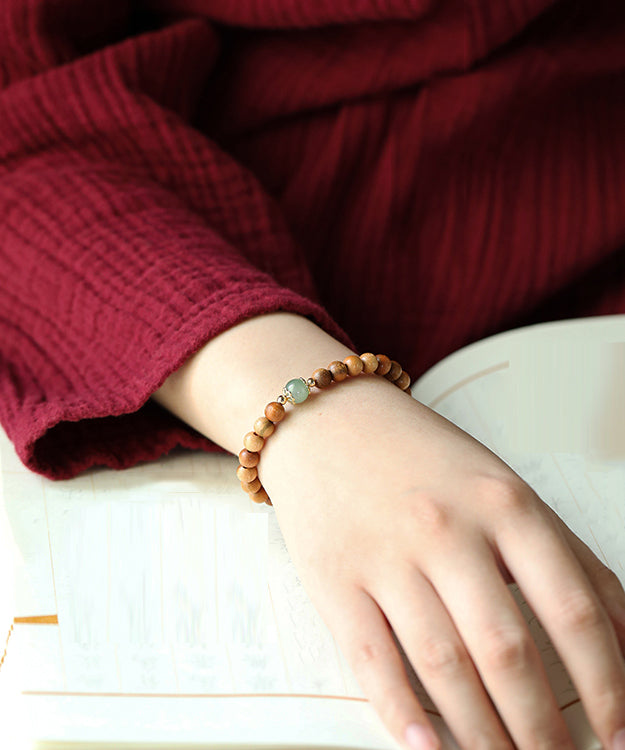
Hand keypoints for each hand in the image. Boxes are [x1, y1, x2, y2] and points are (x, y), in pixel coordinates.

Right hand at [259, 373, 624, 749]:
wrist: (330, 421)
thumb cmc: (424, 458)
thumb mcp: (503, 485)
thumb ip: (564, 554)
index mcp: (504, 503)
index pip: (574, 609)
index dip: (606, 683)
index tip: (618, 729)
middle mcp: (446, 529)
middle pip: (508, 651)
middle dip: (541, 728)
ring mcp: (387, 555)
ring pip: (444, 665)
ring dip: (481, 735)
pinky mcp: (336, 578)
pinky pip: (372, 659)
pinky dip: (401, 713)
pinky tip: (428, 747)